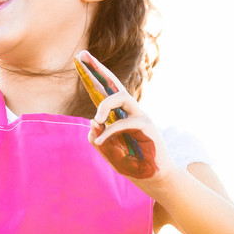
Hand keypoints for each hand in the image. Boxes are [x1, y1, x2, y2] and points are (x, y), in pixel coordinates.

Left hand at [76, 50, 165, 180]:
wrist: (153, 178)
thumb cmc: (131, 164)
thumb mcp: (107, 152)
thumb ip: (97, 139)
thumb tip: (93, 123)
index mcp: (117, 114)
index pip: (102, 91)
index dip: (91, 76)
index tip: (79, 58)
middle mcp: (128, 110)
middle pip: (113, 83)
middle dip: (97, 69)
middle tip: (82, 55)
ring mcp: (138, 115)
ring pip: (121, 97)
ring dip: (105, 106)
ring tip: (98, 119)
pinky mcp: (146, 125)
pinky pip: (124, 123)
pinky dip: (111, 133)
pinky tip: (102, 142)